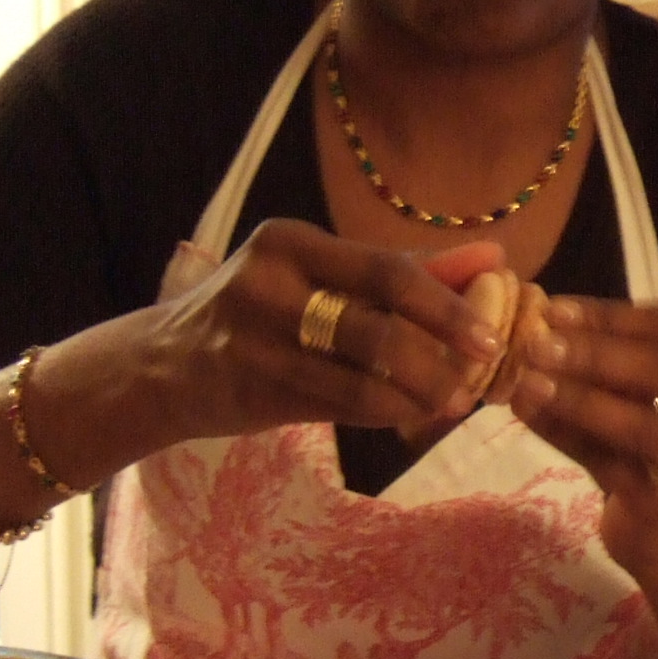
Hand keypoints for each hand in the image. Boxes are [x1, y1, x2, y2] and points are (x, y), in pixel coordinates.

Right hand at [140, 219, 506, 441]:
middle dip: (441, 357)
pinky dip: (388, 413)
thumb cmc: (260, 312)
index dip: (447, 305)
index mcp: (290, 244)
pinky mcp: (259, 391)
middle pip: (379, 326)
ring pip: (364, 377)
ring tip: (452, 400)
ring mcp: (260, 343)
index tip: (491, 333)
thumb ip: (405, 269)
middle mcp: (269, 286)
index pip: (388, 270)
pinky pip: (344, 407)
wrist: (166, 367)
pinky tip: (411, 414)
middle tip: (479, 375)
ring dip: (420, 394)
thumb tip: (492, 258)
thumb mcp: (318, 275)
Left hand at [505, 297, 657, 571]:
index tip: (553, 310)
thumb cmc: (651, 454)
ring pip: (640, 422)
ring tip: (527, 380)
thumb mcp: (646, 399)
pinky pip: (607, 463)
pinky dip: (562, 435)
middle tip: (537, 343)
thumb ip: (615, 362)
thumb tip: (547, 319)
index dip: (608, 316)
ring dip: (578, 397)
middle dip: (595, 352)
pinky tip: (525, 414)